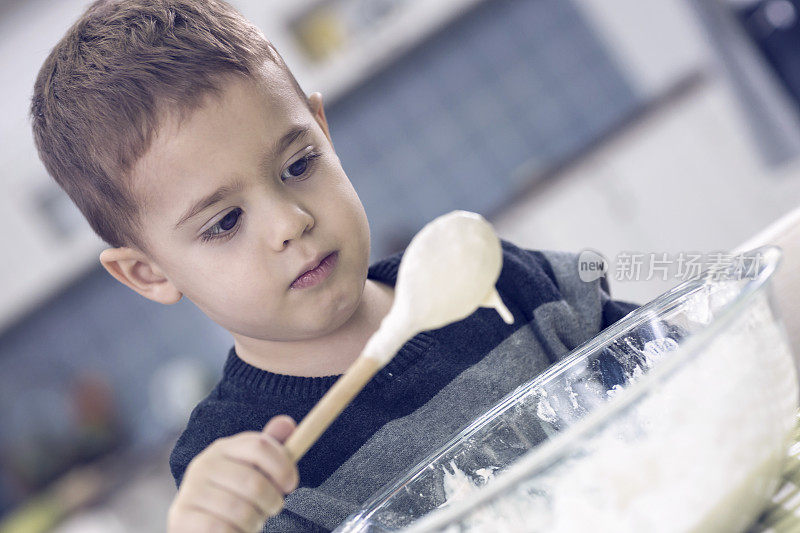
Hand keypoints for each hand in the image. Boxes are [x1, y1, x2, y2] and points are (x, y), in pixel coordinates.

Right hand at [167, 415, 297, 532]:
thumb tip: (287, 422)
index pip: (260, 445)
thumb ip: (270, 450)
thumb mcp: (252, 470)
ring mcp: (190, 490)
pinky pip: (221, 528)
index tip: (290, 485)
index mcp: (223, 448)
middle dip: (272, 502)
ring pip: (241, 510)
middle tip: (270, 509)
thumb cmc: (234, 496)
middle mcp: (204, 464)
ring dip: (255, 522)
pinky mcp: (181, 517)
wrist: (198, 526)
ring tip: (251, 522)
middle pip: (254, 482)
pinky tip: (234, 531)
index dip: (283, 466)